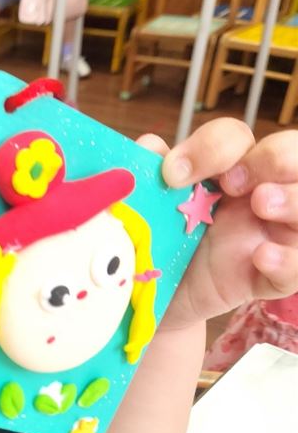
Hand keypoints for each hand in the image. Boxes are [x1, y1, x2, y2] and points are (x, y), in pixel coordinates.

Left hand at [138, 120, 297, 329]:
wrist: (157, 295)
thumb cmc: (162, 241)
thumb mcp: (151, 207)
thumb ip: (149, 174)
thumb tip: (149, 147)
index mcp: (226, 169)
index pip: (235, 137)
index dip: (212, 147)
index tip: (174, 175)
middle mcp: (259, 193)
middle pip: (292, 153)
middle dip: (272, 158)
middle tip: (232, 183)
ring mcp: (274, 234)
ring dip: (294, 199)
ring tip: (263, 205)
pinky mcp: (273, 275)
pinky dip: (289, 259)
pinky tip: (261, 257)